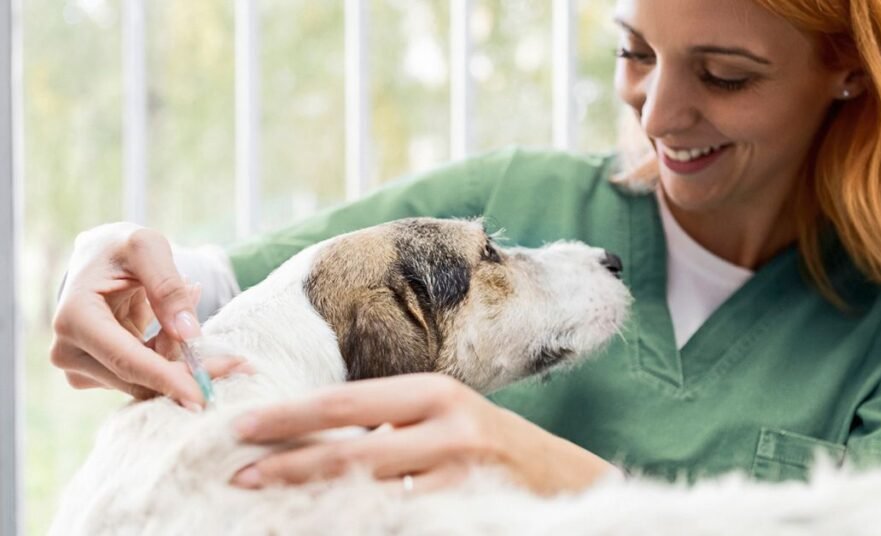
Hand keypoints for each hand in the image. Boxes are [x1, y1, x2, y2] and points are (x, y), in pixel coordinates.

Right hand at [50, 222, 245, 408]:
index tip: (202, 398)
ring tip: (189, 299)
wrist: (100, 257)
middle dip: (190, 373)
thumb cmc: (121, 247)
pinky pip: (147, 376)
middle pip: (140, 380)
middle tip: (239, 363)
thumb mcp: (148, 248)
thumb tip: (189, 335)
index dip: (167, 380)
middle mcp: (70, 351)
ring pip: (148, 382)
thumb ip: (168, 287)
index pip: (127, 361)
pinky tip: (175, 319)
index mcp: (75, 319)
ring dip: (181, 354)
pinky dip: (171, 353)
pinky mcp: (98, 374)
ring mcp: (82, 367)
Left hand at [230, 373, 612, 494]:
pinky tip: (325, 526)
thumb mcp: (440, 415)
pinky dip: (358, 523)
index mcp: (433, 392)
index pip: (347, 402)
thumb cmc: (484, 442)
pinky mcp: (466, 509)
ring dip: (314, 503)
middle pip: (352, 449)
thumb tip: (311, 432)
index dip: (293, 415)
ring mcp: (460, 474)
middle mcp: (448, 427)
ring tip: (267, 510)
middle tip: (239, 474)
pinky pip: (400, 520)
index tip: (245, 425)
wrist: (558, 478)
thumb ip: (386, 421)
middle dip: (291, 463)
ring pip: (370, 493)